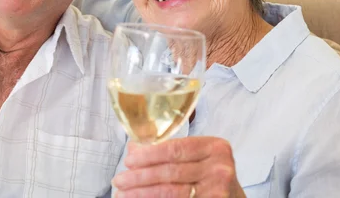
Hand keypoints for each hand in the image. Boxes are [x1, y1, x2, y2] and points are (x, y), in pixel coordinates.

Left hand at [113, 137, 245, 197]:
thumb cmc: (210, 175)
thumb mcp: (198, 157)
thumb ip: (171, 149)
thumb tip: (134, 147)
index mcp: (215, 148)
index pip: (175, 148)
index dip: (149, 154)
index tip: (129, 159)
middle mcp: (220, 168)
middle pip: (171, 171)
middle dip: (140, 176)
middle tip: (119, 179)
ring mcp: (218, 190)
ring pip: (171, 192)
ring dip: (142, 193)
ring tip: (123, 193)